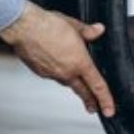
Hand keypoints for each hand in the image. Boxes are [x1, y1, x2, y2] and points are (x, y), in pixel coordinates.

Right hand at [0, 0, 116, 116]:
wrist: (24, 28)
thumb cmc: (47, 25)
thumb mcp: (74, 25)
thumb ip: (88, 31)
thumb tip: (98, 30)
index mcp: (79, 62)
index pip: (97, 86)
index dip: (105, 100)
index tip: (109, 109)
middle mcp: (67, 72)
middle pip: (82, 91)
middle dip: (90, 101)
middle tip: (94, 108)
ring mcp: (53, 74)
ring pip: (66, 82)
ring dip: (73, 84)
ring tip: (77, 83)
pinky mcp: (40, 72)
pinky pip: (53, 76)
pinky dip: (57, 73)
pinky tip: (56, 65)